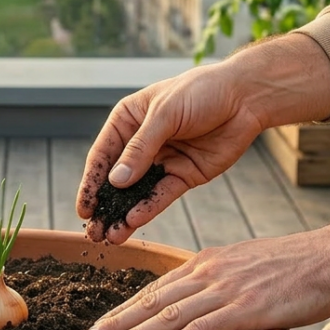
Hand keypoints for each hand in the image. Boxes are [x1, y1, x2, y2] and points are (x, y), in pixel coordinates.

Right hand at [77, 63, 263, 243]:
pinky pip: (162, 195)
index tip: (83, 209)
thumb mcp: (165, 114)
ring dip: (123, 214)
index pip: (102, 156)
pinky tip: (135, 221)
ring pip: (137, 193)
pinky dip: (149, 208)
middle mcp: (141, 143)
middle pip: (116, 179)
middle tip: (92, 233)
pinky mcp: (183, 175)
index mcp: (127, 121)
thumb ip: (141, 148)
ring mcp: (162, 161)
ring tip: (110, 237)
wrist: (245, 97)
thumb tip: (116, 181)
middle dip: (104, 206)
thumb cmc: (201, 92)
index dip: (91, 182)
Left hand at [78, 231, 329, 329]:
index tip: (103, 322)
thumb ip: (222, 282)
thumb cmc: (297, 266)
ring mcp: (224, 290)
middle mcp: (208, 274)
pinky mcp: (244, 309)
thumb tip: (205, 303)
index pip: (158, 288)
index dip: (127, 307)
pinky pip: (199, 329)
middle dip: (116, 321)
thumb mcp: (248, 266)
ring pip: (166, 315)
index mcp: (208, 263)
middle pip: (152, 300)